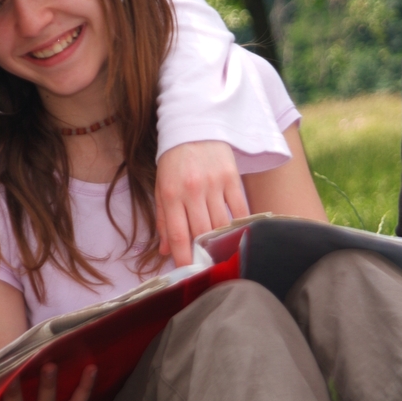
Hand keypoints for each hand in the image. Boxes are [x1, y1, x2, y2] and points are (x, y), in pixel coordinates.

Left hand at [155, 140, 248, 265]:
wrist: (195, 126)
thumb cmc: (174, 161)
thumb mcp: (161, 187)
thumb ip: (163, 219)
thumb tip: (166, 250)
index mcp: (171, 194)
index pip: (179, 235)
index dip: (184, 259)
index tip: (189, 273)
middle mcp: (192, 191)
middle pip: (202, 233)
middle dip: (204, 254)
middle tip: (207, 267)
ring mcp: (214, 184)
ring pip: (221, 224)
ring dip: (222, 242)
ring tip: (222, 254)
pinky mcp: (232, 178)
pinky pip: (239, 209)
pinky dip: (239, 225)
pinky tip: (238, 235)